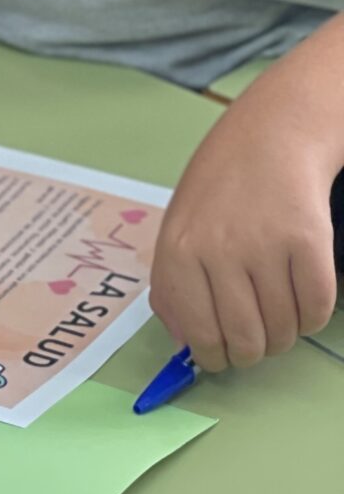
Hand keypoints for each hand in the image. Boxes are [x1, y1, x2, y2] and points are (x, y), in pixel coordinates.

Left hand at [152, 85, 339, 371]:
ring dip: (285, 334)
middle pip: (246, 340)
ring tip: (278, 310)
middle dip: (253, 352)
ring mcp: (266, 245)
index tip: (223, 356)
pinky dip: (314, 317)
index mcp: (178, 251)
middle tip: (256, 340)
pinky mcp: (310, 242)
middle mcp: (219, 250)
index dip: (215, 357)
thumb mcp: (179, 228)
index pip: (199, 334)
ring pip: (285, 330)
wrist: (273, 136)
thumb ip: (174, 286)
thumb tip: (186, 344)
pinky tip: (302, 297)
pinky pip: (318, 309)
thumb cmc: (221, 187)